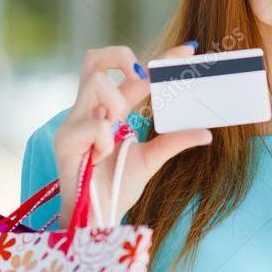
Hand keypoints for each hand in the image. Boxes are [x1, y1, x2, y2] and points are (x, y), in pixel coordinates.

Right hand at [52, 44, 212, 227]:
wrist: (96, 220)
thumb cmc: (116, 189)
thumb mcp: (151, 160)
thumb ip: (174, 141)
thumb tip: (206, 132)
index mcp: (108, 112)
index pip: (132, 75)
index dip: (160, 59)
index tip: (188, 50)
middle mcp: (88, 111)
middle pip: (94, 59)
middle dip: (120, 55)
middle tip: (142, 74)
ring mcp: (73, 123)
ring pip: (95, 82)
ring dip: (115, 101)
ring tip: (117, 130)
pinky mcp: (65, 140)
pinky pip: (95, 124)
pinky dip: (106, 139)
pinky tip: (102, 156)